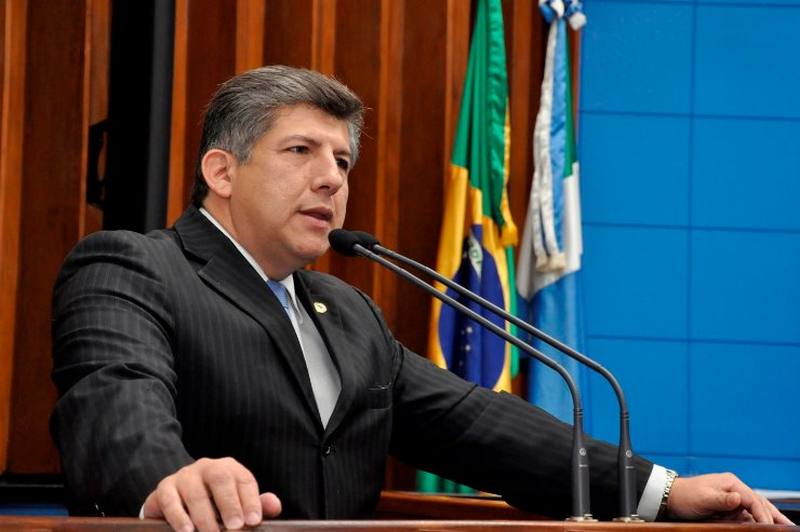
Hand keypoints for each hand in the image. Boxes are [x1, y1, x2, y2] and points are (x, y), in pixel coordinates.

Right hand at [142, 457, 281, 531]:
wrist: (177, 502)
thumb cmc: (214, 505)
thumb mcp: (237, 504)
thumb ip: (256, 505)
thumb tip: (275, 505)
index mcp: (230, 469)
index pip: (244, 480)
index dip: (251, 500)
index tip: (254, 521)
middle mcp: (208, 467)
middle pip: (220, 478)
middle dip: (229, 504)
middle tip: (235, 526)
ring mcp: (185, 476)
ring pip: (195, 493)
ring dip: (204, 517)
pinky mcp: (164, 488)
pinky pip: (170, 500)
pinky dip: (179, 517)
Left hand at [666, 473, 793, 524]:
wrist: (671, 496)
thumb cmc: (686, 496)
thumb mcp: (703, 498)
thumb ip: (722, 499)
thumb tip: (739, 498)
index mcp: (731, 483)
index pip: (752, 500)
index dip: (762, 514)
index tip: (769, 526)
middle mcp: (734, 488)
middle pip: (759, 502)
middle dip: (774, 515)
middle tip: (788, 527)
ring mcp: (732, 496)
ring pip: (755, 507)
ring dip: (769, 517)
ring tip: (783, 526)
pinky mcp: (728, 504)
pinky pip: (747, 512)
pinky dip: (756, 519)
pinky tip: (763, 525)